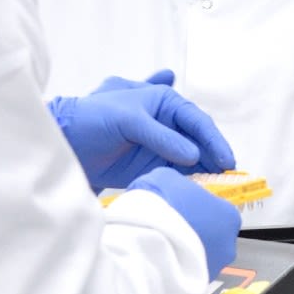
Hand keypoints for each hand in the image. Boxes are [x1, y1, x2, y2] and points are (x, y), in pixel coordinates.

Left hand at [47, 70, 236, 190]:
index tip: (225, 160)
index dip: (213, 140)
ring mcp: (161, 146)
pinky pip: (176, 174)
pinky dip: (188, 182)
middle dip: (213, 157)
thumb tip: (193, 155)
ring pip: (191, 160)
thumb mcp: (128, 120)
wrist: (66, 143)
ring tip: (216, 187)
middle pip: (199, 141)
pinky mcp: (152, 167)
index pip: (196, 120)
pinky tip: (197, 190)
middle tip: (226, 178)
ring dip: (204, 172)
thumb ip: (161, 136)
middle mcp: (167, 124)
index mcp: (164, 102)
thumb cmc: (93, 118)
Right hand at [127, 166, 240, 276]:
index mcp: (229, 215)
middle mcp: (229, 244)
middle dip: (193, 231)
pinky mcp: (198, 287)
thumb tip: (171, 189)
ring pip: (201, 256)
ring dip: (185, 251)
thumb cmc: (162, 207)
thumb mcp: (166, 177)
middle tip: (168, 226)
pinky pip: (188, 273)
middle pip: (211, 234)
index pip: (215, 208)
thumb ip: (176, 184)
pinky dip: (177, 267)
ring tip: (160, 245)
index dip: (194, 207)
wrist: (147, 245)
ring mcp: (215, 268)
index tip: (176, 207)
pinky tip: (159, 260)